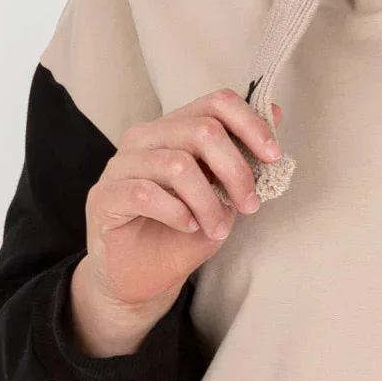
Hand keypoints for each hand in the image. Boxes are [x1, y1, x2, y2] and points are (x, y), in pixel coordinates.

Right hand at [70, 89, 282, 355]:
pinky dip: (176, 212)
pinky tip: (187, 227)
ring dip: (208, 202)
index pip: (216, 102)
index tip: (274, 157)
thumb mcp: (224, 195)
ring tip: (218, 228)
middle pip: (202, 130)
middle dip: (236, 170)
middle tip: (249, 206)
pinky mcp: (104, 196)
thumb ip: (242, 157)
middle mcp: (144, 138)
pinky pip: (145, 193)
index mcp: (173, 129)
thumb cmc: (182, 233)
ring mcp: (120, 165)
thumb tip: (277, 113)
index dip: (251, 124)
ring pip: (177, 164)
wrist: (142, 278)